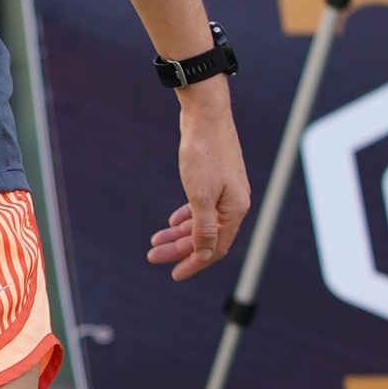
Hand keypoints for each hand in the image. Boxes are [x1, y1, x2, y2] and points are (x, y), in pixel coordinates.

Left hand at [146, 85, 250, 281]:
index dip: (194, 263)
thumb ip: (203, 227)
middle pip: (206, 237)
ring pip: (201, 222)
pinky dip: (186, 217)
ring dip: (178, 234)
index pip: (215, 248)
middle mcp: (233, 203)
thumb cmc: (203, 153)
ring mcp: (225, 191)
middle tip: (152, 256)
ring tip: (155, 241)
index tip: (173, 274)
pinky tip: (171, 222)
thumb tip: (205, 254)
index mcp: (235, 210)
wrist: (206, 114)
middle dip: (179, 249)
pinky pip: (201, 207)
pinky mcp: (215, 179)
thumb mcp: (199, 195)